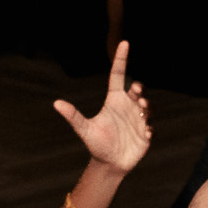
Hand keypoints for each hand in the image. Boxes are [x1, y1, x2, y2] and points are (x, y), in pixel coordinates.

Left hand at [52, 40, 151, 175]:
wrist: (109, 164)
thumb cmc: (97, 144)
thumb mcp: (84, 129)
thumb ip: (73, 116)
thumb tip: (56, 103)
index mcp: (114, 100)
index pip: (118, 75)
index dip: (121, 59)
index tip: (124, 43)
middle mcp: (127, 106)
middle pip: (137, 88)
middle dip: (139, 87)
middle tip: (136, 92)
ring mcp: (138, 118)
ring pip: (148, 105)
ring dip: (147, 105)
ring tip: (143, 110)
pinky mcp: (146, 132)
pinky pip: (151, 125)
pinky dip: (149, 126)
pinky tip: (145, 133)